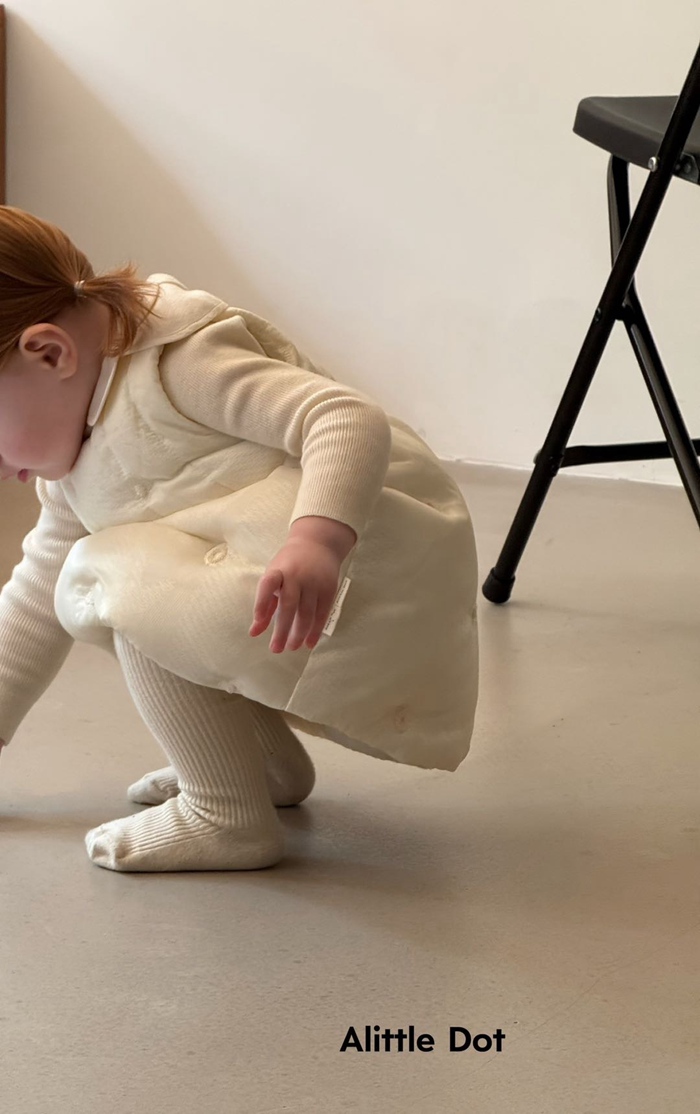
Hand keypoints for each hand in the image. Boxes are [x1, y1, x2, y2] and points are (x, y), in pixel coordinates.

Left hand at [250, 537, 342, 652]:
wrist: (317, 544)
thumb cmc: (289, 564)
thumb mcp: (274, 577)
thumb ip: (265, 606)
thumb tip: (254, 633)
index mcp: (278, 571)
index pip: (268, 585)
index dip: (261, 602)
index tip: (257, 621)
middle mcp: (296, 576)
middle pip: (289, 606)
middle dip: (282, 630)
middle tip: (276, 649)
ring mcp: (314, 582)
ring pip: (307, 613)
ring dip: (299, 633)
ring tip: (292, 647)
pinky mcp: (329, 589)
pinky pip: (322, 614)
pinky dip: (315, 630)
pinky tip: (309, 643)